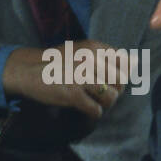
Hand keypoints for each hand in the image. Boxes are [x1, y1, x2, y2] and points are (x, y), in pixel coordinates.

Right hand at [2, 40, 126, 117]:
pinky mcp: (73, 93)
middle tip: (101, 95)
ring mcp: (82, 76)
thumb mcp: (81, 50)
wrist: (28, 70)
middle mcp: (91, 59)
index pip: (126, 64)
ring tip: (95, 102)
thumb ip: (103, 56)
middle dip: (114, 92)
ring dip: (105, 104)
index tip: (113, 82)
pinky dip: (93, 113)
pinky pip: (96, 110)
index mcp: (94, 47)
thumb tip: (132, 66)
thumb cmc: (57, 63)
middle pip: (121, 83)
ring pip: (111, 98)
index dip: (122, 76)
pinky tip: (86, 109)